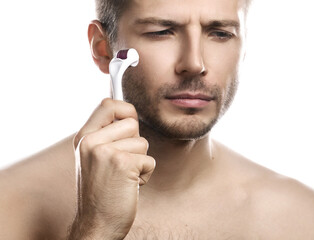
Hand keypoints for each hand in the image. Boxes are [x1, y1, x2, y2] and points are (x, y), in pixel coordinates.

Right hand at [68, 98, 155, 239]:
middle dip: (135, 142)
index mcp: (83, 137)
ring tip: (124, 176)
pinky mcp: (122, 163)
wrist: (97, 224)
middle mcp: (90, 141)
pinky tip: (129, 186)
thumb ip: (106, 135)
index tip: (128, 126)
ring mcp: (104, 151)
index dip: (125, 111)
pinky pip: (149, 160)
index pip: (108, 103)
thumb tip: (130, 114)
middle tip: (121, 163)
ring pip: (143, 142)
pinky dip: (145, 174)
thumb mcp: (94, 157)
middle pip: (132, 122)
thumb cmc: (102, 191)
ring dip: (140, 161)